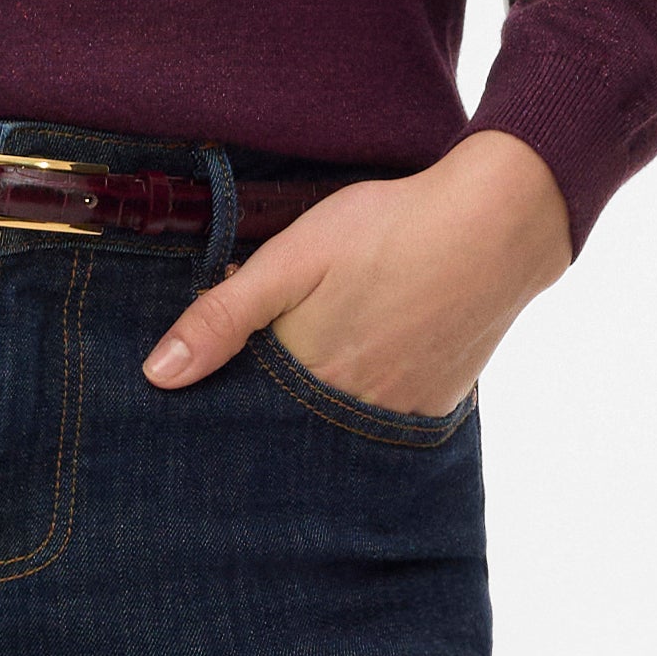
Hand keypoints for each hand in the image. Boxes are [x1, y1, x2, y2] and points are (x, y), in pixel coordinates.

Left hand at [140, 127, 573, 420]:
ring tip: (314, 369)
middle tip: (261, 381)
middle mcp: (352, 412)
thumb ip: (224, 316)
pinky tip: (364, 368)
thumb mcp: (291, 258)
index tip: (198, 400)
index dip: (221, 404)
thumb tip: (157, 375)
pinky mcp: (438, 405)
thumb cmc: (389, 230)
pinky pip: (385, 422)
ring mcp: (399, 413)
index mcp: (308, 378)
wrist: (499, 224)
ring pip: (337, 429)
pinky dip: (365, 405)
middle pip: (291, 431)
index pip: (245, 416)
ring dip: (317, 414)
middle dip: (267, 417)